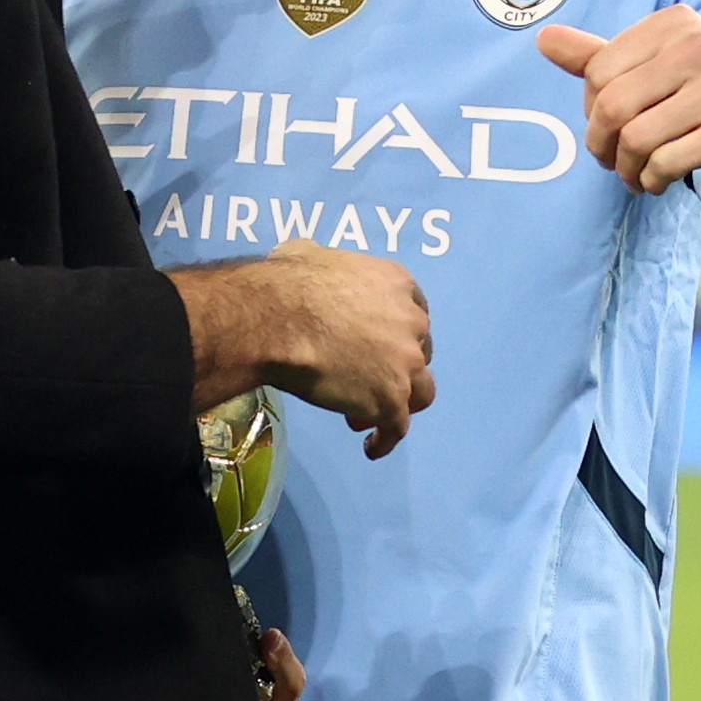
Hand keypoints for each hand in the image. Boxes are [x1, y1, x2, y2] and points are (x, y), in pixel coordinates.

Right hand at [172, 238, 434, 456]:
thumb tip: (304, 256)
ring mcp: (405, 364)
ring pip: (422, 392)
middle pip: (419, 352)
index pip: (415, 313)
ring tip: (368, 414)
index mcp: (397, 284)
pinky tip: (371, 448)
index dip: (398, 333)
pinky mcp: (390, 400)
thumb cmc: (287, 283)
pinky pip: (398, 427)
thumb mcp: (306, 252)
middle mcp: (411, 323)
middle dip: (396, 367)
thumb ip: (320, 258)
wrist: (278, 320)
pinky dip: (386, 439)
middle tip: (363, 379)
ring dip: (401, 402)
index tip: (378, 345)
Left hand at [537, 7, 700, 194]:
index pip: (598, 71)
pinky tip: (659, 181)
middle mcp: (698, 45)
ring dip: (627, 169)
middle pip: (611, 106)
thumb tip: (542, 38)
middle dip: (602, 145)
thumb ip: (600, 56)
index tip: (608, 126)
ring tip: (637, 175)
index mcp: (674, 23)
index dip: (592, 109)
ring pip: (636, 138)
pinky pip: (666, 162)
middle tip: (613, 161)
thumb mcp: (660, 65)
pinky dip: (652, 180)